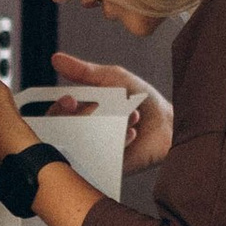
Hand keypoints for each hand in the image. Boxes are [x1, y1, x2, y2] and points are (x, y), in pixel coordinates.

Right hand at [52, 49, 171, 170]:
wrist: (169, 123)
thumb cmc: (141, 99)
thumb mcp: (113, 78)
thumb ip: (85, 71)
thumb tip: (56, 59)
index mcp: (81, 112)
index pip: (56, 114)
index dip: (57, 109)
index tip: (70, 101)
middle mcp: (85, 133)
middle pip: (62, 133)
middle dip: (79, 119)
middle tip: (94, 111)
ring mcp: (96, 150)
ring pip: (82, 146)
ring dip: (104, 127)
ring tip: (131, 115)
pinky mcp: (109, 166)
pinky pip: (102, 159)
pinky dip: (118, 142)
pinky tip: (133, 132)